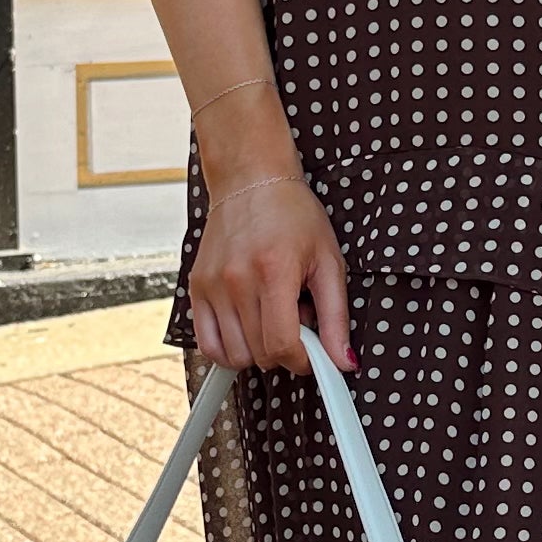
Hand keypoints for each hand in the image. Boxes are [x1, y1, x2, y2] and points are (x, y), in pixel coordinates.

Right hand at [189, 167, 354, 373]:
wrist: (250, 180)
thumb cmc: (293, 215)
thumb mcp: (328, 261)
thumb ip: (336, 316)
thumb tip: (344, 362)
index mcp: (273, 271)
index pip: (281, 345)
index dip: (302, 361)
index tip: (313, 354)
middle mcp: (236, 280)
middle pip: (259, 354)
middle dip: (284, 351)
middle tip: (295, 320)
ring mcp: (212, 285)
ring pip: (234, 355)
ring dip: (257, 350)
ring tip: (270, 317)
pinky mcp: (196, 288)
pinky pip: (208, 344)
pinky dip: (229, 349)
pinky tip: (247, 329)